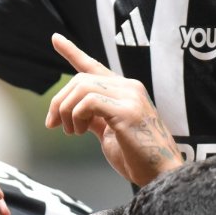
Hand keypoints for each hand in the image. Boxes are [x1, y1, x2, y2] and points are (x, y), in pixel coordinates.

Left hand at [45, 34, 181, 185]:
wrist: (161, 175)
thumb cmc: (138, 158)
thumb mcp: (109, 133)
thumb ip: (94, 118)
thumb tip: (73, 113)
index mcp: (125, 91)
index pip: (94, 66)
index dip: (72, 52)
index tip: (55, 39)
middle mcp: (129, 87)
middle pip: (80, 78)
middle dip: (59, 101)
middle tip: (54, 124)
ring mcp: (130, 96)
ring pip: (82, 87)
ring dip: (66, 111)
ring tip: (71, 132)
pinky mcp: (127, 110)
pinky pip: (89, 102)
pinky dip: (76, 116)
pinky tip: (80, 131)